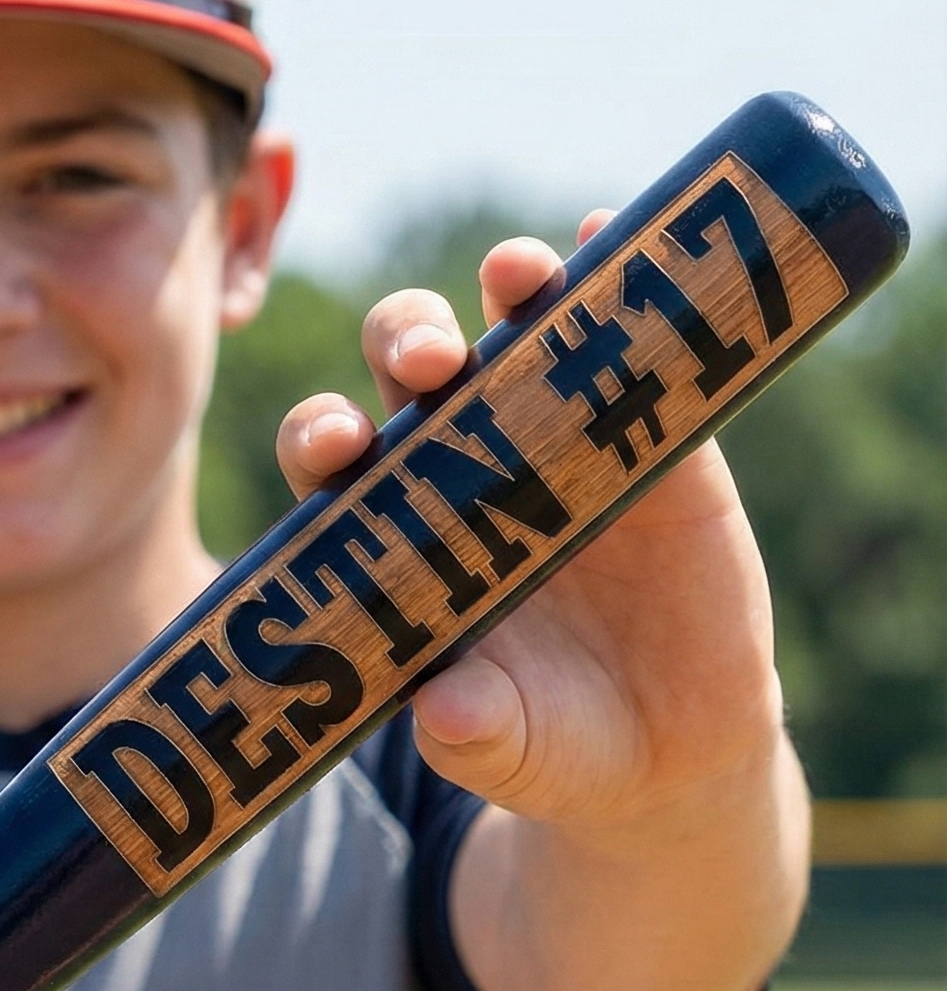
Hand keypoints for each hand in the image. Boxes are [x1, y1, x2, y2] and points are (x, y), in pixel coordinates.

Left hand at [274, 218, 785, 833]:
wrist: (669, 750)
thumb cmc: (552, 745)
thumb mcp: (513, 754)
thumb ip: (473, 737)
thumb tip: (441, 714)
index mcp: (394, 533)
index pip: (333, 462)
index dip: (322, 439)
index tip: (335, 447)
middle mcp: (462, 466)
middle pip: (407, 370)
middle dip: (405, 341)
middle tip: (426, 364)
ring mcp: (559, 435)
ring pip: (512, 330)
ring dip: (509, 290)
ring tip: (519, 278)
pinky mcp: (657, 432)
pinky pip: (636, 334)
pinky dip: (624, 273)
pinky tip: (620, 236)